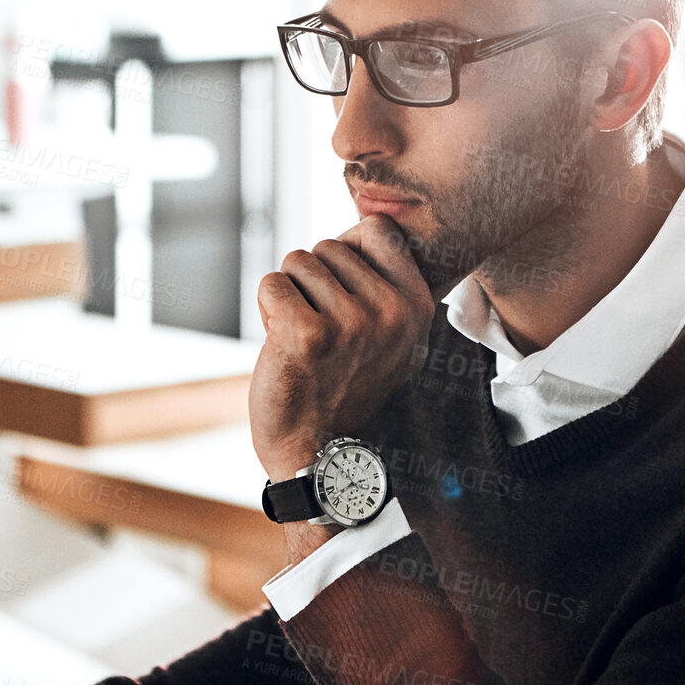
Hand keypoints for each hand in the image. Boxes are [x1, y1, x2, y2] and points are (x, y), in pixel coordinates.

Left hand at [249, 213, 434, 483]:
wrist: (321, 456)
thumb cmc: (346, 386)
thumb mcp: (391, 336)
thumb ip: (385, 283)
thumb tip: (357, 227)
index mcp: (417, 306)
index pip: (377, 229)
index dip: (349, 253)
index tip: (346, 294)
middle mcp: (391, 312)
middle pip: (328, 245)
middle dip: (315, 282)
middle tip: (324, 334)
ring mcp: (351, 323)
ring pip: (297, 262)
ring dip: (291, 297)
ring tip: (306, 342)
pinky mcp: (306, 335)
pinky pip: (272, 284)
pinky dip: (268, 310)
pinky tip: (284, 346)